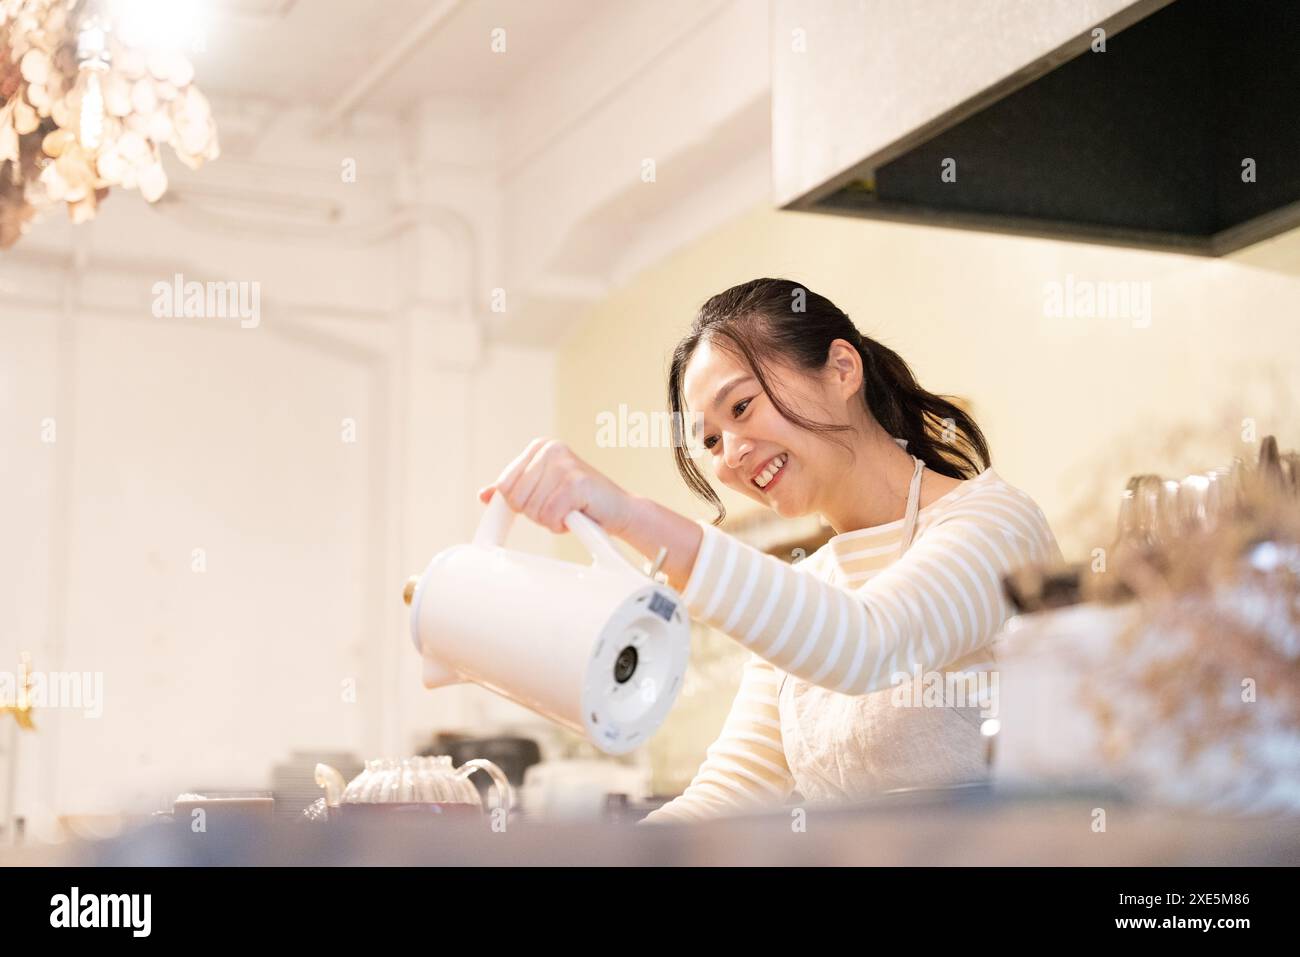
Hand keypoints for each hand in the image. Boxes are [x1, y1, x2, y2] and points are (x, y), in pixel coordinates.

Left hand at [477, 438, 636, 535]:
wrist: (620, 510)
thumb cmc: (581, 502)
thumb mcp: (543, 490)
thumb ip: (515, 490)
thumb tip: (484, 495)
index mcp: (540, 447)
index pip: (505, 485)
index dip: (520, 503)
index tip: (541, 503)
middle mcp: (551, 450)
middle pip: (516, 499)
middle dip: (535, 512)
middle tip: (559, 507)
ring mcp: (564, 464)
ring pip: (532, 510)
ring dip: (550, 520)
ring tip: (569, 510)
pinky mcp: (576, 483)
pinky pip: (549, 516)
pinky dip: (560, 524)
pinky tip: (576, 514)